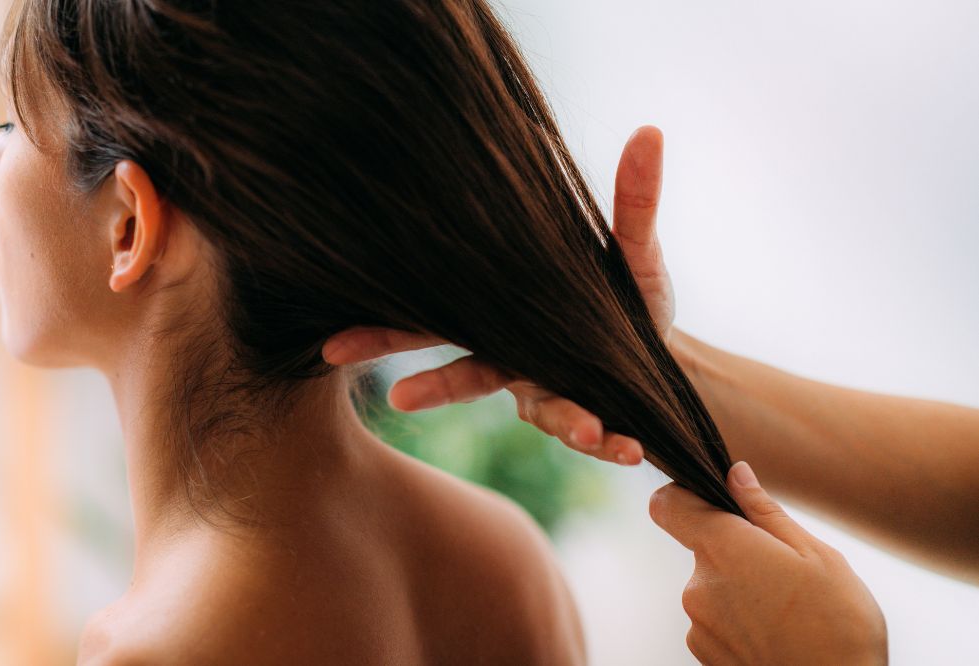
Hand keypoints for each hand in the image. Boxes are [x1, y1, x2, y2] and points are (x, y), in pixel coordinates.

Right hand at [320, 125, 673, 465]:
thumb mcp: (630, 246)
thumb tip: (650, 131)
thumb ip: (633, 201)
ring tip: (588, 431)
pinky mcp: (586, 415)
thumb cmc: (623, 295)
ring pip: (541, 411)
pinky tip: (629, 447)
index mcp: (502, 313)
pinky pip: (595, 431)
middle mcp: (512, 358)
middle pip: (458, 376)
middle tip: (396, 396)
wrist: (659, 352)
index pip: (432, 320)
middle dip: (427, 387)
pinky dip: (612, 439)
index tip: (332, 346)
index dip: (381, 333)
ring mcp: (546, 391)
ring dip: (561, 421)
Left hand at [649, 461, 886, 664]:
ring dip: (740, 590)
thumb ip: (765, 512)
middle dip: (736, 551)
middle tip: (785, 572)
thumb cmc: (839, 625)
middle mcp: (698, 585)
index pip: (669, 505)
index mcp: (724, 549)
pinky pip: (715, 621)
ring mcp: (698, 623)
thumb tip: (735, 474)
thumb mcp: (816, 556)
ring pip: (712, 587)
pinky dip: (739, 622)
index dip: (683, 496)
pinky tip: (776, 635)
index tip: (712, 501)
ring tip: (787, 611)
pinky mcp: (702, 653)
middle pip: (702, 549)